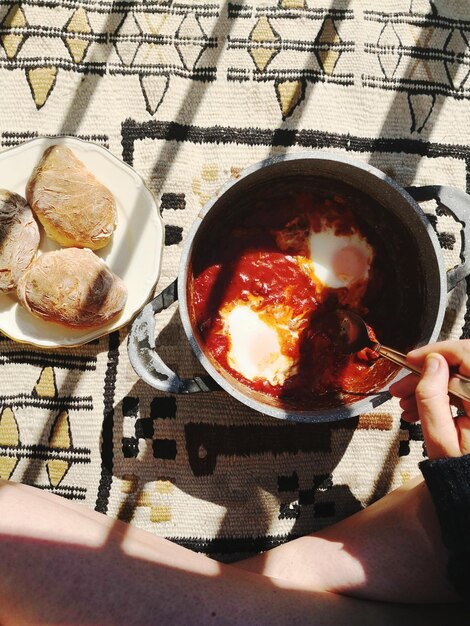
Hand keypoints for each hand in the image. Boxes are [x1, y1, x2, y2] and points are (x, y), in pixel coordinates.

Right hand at [389, 340, 469, 459]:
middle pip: (463, 364)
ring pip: (460, 377)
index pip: (467, 355)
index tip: (411, 360)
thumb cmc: (460, 473)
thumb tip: (432, 362)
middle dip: (428, 372)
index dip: (437, 352)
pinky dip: (442, 395)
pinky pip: (463, 390)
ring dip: (432, 385)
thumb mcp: (439, 438)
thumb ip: (432, 397)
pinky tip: (420, 409)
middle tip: (402, 387)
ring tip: (406, 404)